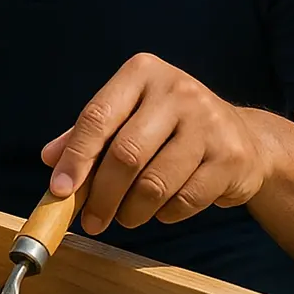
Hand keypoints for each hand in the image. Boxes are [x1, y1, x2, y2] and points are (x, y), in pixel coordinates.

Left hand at [43, 53, 273, 234]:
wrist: (242, 137)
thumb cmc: (168, 126)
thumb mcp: (127, 116)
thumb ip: (88, 135)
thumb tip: (50, 159)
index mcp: (142, 72)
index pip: (97, 116)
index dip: (75, 158)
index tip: (59, 191)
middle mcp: (177, 90)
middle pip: (125, 154)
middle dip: (102, 195)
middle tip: (91, 221)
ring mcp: (209, 122)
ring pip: (154, 183)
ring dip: (131, 210)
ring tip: (124, 217)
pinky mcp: (230, 156)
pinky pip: (185, 200)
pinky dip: (165, 214)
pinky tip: (160, 211)